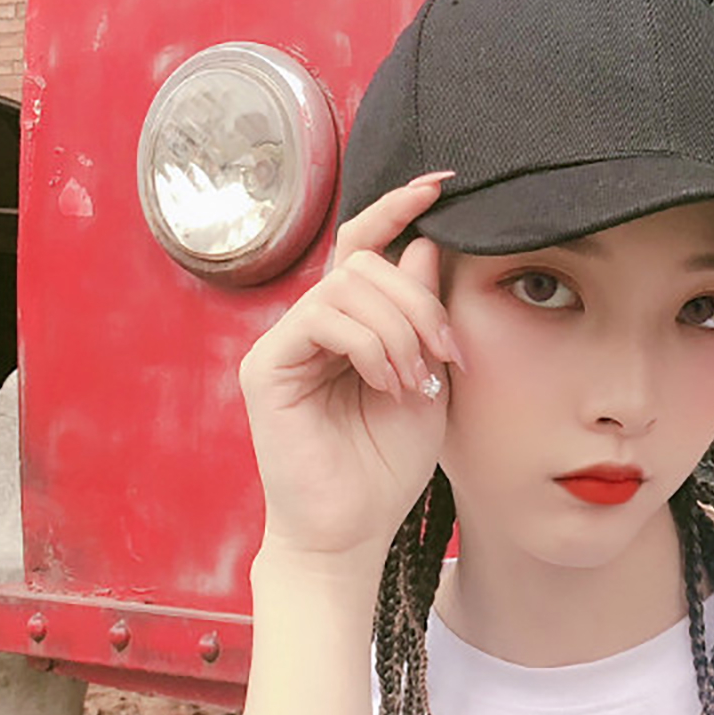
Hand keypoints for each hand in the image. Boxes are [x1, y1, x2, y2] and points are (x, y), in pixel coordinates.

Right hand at [238, 174, 464, 564]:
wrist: (353, 531)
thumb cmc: (387, 465)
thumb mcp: (429, 378)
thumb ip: (428, 315)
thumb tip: (428, 244)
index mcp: (351, 324)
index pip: (366, 246)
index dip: (398, 209)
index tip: (440, 183)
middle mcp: (313, 324)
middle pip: (366, 263)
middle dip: (420, 300)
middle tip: (447, 355)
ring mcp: (286, 342)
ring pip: (348, 286)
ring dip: (401, 329)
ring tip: (417, 381)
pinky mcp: (266, 366)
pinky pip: (322, 319)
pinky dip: (369, 346)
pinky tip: (388, 383)